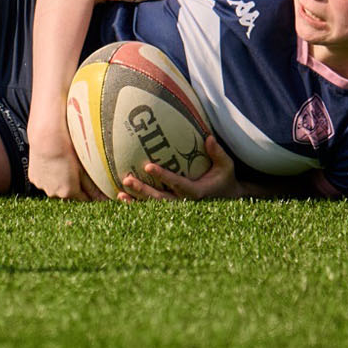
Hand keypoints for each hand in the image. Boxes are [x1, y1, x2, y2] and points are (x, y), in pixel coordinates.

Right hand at [26, 120, 104, 200]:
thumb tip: (104, 199)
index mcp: (68, 192)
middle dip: (72, 186)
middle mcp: (54, 193)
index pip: (83, 199)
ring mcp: (42, 186)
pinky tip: (52, 165)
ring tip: (62, 166)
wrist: (46, 138)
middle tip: (75, 171)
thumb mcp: (84, 169)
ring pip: (55, 188)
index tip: (90, 182)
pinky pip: (44, 181)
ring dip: (59, 182)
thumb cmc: (67, 150)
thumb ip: (93, 187)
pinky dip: (49, 176)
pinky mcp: (33, 178)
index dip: (88, 191)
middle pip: (68, 193)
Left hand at [119, 136, 239, 200]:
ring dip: (137, 200)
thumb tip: (209, 137)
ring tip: (120, 193)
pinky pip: (151, 209)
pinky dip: (137, 206)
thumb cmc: (224, 179)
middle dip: (143, 190)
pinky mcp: (171, 210)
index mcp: (197, 193)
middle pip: (161, 199)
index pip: (178, 184)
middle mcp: (185, 204)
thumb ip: (218, 153)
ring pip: (154, 206)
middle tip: (127, 180)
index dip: (163, 176)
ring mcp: (177, 208)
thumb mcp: (226, 166)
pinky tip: (122, 198)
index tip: (148, 166)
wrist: (227, 199)